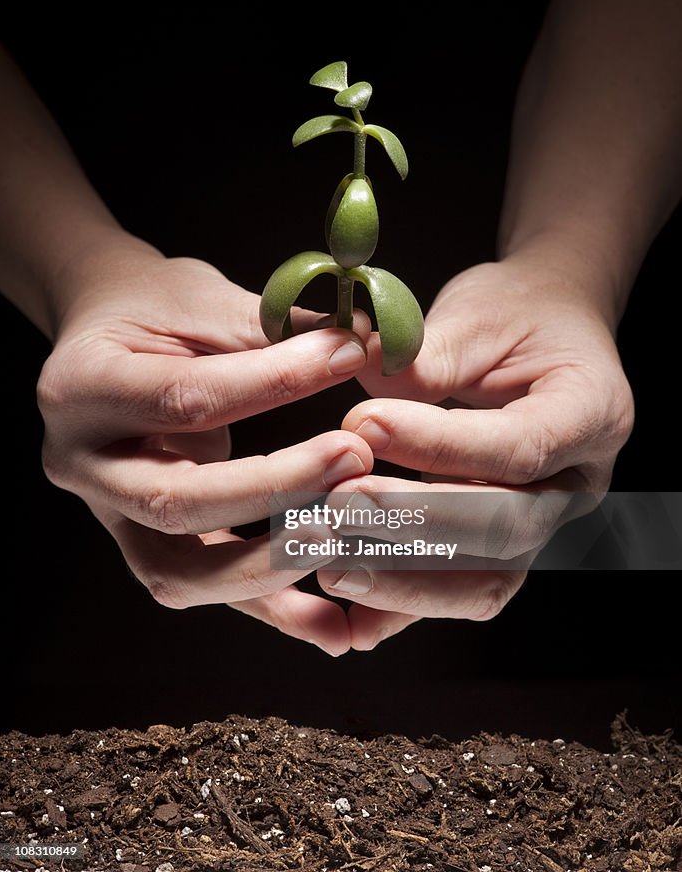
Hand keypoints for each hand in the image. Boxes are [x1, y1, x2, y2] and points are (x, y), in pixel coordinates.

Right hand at [37, 240, 372, 654]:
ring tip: (348, 534)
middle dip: (273, 491)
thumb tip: (371, 339)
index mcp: (82, 387)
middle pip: (174, 503)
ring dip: (271, 564)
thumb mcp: (203, 299)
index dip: (273, 384)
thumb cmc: (157, 308)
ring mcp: (107, 515)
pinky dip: (270, 608)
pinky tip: (332, 623)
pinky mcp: (145, 543)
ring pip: (180, 572)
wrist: (109, 336)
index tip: (347, 359)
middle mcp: (81, 463)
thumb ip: (276, 326)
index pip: (185, 398)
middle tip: (353, 459)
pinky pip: (207, 587)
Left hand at [318, 255, 633, 647]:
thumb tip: (362, 400)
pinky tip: (342, 602)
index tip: (363, 424)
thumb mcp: (478, 314)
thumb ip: (427, 357)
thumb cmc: (516, 314)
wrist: (546, 329)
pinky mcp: (502, 549)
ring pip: (486, 583)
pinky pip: (456, 591)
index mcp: (590, 412)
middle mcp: (578, 484)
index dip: (437, 446)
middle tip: (337, 504)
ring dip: (405, 581)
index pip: (520, 449)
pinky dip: (401, 604)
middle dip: (416, 525)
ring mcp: (545, 526)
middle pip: (507, 531)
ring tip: (328, 561)